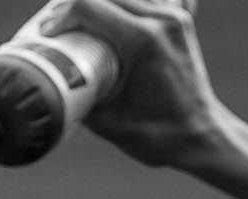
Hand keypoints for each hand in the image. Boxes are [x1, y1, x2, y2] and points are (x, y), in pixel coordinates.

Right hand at [44, 0, 233, 168]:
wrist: (200, 136)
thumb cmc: (158, 135)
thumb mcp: (106, 120)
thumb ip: (76, 97)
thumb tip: (49, 84)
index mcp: (142, 40)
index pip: (87, 5)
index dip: (59, 17)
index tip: (47, 35)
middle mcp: (161, 20)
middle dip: (74, 7)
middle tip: (59, 29)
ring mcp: (175, 16)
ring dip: (100, 4)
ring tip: (83, 24)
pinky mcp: (180, 19)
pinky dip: (127, 5)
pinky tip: (117, 18)